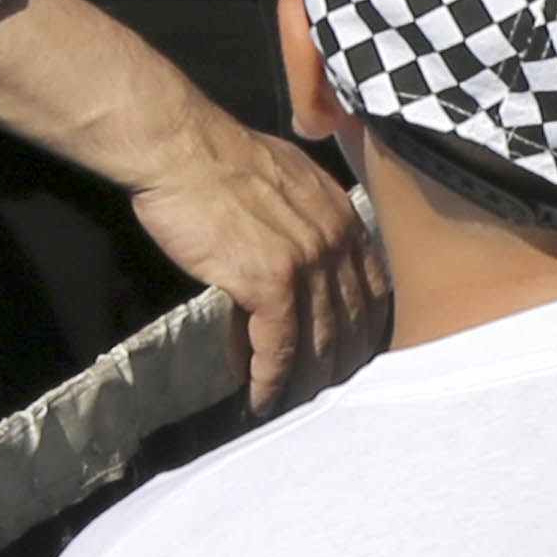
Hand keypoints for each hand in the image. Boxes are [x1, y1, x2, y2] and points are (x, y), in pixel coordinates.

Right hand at [131, 115, 387, 407]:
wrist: (183, 149)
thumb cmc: (222, 157)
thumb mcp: (290, 176)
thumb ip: (311, 213)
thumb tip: (307, 244)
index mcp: (343, 217)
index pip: (373, 288)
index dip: (366, 328)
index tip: (355, 355)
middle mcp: (336, 241)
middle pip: (355, 320)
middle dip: (344, 364)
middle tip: (330, 396)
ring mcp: (307, 262)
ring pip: (321, 340)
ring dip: (310, 381)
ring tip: (297, 407)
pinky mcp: (270, 281)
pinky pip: (280, 346)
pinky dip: (272, 379)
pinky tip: (263, 398)